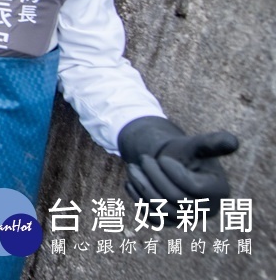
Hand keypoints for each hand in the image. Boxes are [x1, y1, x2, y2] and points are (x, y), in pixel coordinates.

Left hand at [119, 116, 237, 223]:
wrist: (171, 164)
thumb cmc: (186, 153)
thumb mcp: (196, 145)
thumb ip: (212, 143)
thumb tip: (233, 142)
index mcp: (219, 191)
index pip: (193, 187)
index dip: (173, 172)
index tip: (162, 158)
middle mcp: (207, 209)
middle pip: (175, 198)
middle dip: (154, 176)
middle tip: (143, 159)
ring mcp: (189, 218)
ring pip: (161, 209)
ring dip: (142, 187)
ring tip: (132, 168)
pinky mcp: (172, 222)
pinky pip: (153, 218)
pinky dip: (139, 201)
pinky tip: (130, 184)